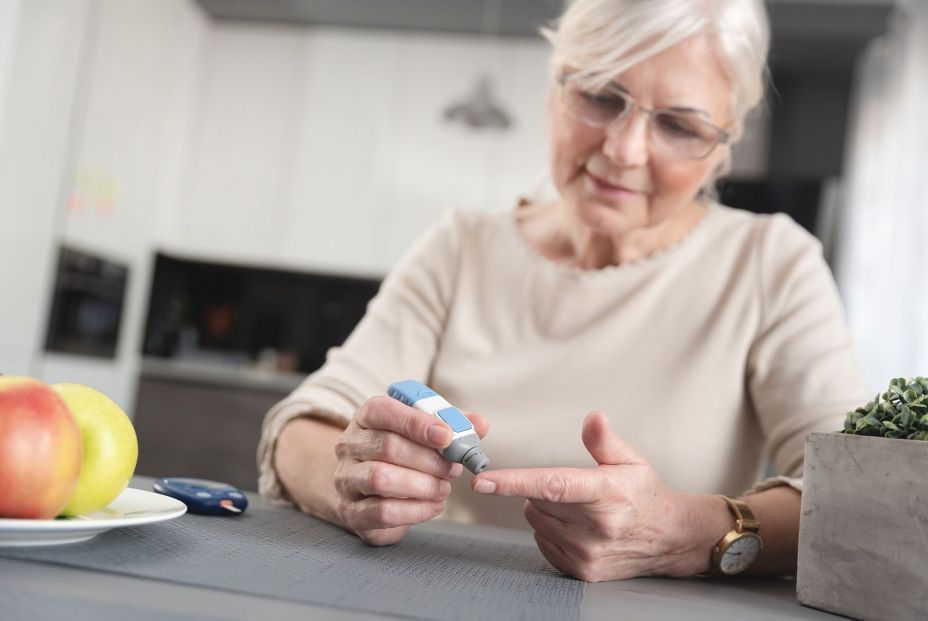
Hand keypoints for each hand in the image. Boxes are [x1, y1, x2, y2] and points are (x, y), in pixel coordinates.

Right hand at [333, 395, 487, 545]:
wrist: (368, 491)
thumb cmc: (401, 455)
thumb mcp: (422, 433)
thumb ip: (452, 425)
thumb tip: (480, 424)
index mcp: (367, 417)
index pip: (384, 410)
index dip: (416, 423)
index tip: (446, 436)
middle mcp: (350, 445)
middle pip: (388, 446)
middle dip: (428, 459)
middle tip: (453, 468)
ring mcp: (347, 479)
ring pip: (381, 478)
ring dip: (422, 485)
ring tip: (443, 488)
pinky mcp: (352, 511)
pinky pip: (383, 511)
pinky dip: (416, 510)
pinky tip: (433, 505)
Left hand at [471, 411, 705, 580]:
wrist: (670, 537)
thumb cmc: (644, 494)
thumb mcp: (630, 460)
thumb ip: (604, 441)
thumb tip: (593, 418)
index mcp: (606, 492)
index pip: (552, 486)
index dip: (513, 483)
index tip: (484, 481)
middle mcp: (596, 527)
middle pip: (537, 502)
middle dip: (544, 491)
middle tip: (573, 490)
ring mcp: (588, 552)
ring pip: (536, 522)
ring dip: (547, 512)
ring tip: (579, 509)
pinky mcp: (582, 570)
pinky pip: (543, 543)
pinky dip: (551, 533)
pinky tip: (578, 529)